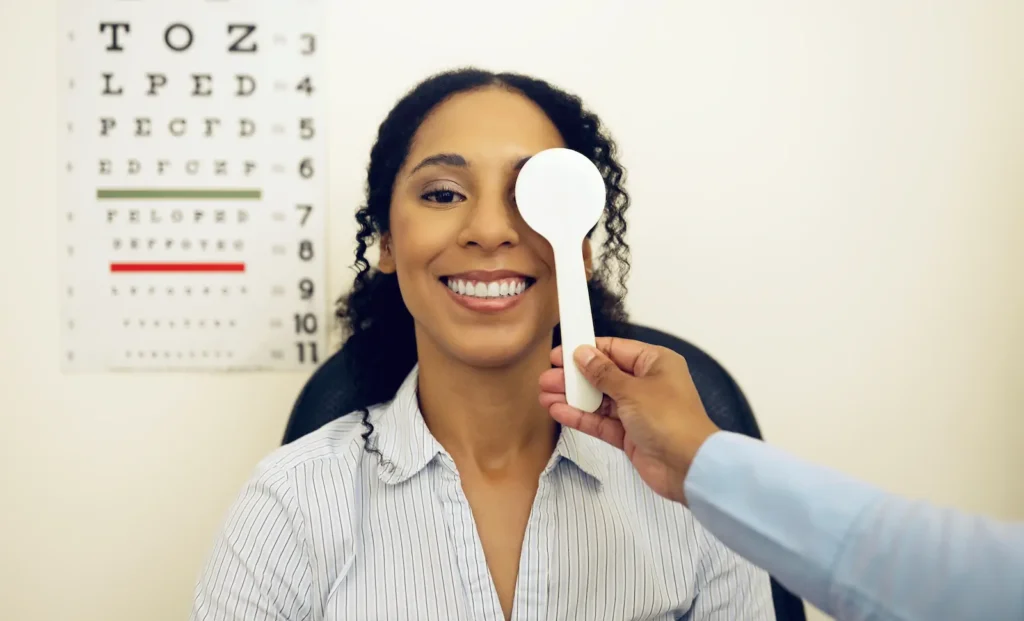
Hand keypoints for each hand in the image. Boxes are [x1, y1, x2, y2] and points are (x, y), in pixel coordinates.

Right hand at [539, 338, 719, 504]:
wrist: (689, 467)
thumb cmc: (670, 419)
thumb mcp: (632, 389)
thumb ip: (603, 373)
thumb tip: (583, 353)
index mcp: (655, 363)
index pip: (615, 350)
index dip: (586, 351)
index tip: (560, 354)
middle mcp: (646, 384)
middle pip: (603, 375)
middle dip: (574, 377)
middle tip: (546, 378)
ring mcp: (637, 411)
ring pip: (599, 399)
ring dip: (572, 397)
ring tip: (544, 394)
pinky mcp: (629, 434)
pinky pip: (600, 421)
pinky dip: (580, 416)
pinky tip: (558, 411)